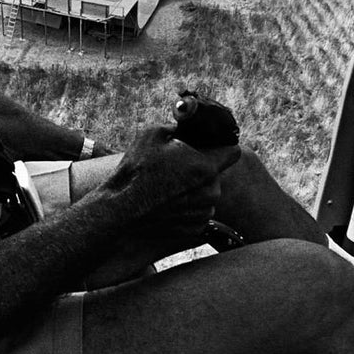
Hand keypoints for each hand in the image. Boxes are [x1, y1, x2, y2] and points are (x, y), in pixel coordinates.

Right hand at [102, 125, 240, 238]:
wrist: (120, 209)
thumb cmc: (136, 171)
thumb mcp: (153, 133)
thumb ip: (176, 126)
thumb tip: (184, 127)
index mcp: (205, 166)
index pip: (233, 151)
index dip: (221, 145)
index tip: (209, 145)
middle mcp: (210, 191)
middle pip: (216, 172)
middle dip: (201, 166)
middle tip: (176, 165)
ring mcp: (203, 212)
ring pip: (208, 193)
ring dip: (195, 188)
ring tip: (169, 184)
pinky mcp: (195, 228)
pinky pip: (199, 211)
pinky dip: (187, 205)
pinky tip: (167, 201)